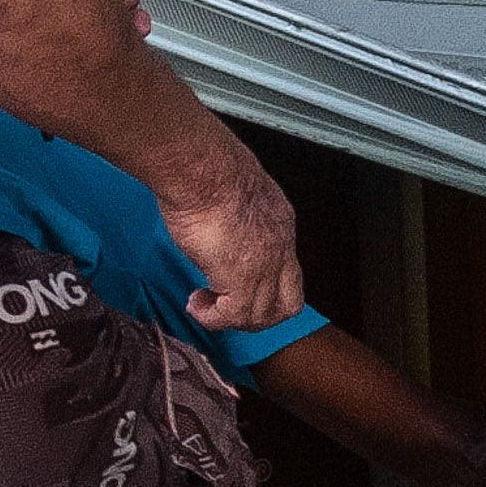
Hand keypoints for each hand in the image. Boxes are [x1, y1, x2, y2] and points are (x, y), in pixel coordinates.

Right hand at [161, 138, 306, 333]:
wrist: (202, 168)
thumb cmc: (207, 169)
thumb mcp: (233, 193)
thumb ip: (235, 217)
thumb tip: (219, 231)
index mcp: (281, 222)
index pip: (287, 271)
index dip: (264, 288)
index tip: (234, 284)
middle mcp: (281, 247)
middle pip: (287, 304)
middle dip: (257, 317)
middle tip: (224, 308)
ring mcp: (265, 264)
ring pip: (263, 315)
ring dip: (230, 318)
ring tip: (204, 305)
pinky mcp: (242, 276)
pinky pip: (234, 315)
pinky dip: (214, 318)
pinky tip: (197, 304)